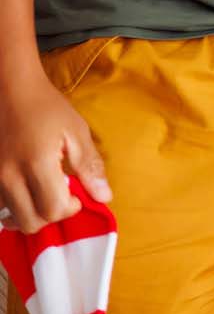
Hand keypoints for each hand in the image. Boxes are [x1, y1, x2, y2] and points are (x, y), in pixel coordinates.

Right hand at [0, 71, 110, 231]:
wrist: (10, 91)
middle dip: (51, 216)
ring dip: (32, 214)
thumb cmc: (47, 108)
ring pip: (12, 217)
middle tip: (62, 197)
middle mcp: (8, 176)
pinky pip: (0, 205)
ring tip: (44, 193)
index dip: (70, 209)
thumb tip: (104, 197)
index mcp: (36, 163)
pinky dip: (15, 206)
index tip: (77, 195)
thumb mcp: (76, 132)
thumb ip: (89, 166)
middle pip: (30, 222)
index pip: (52, 209)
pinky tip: (26, 191)